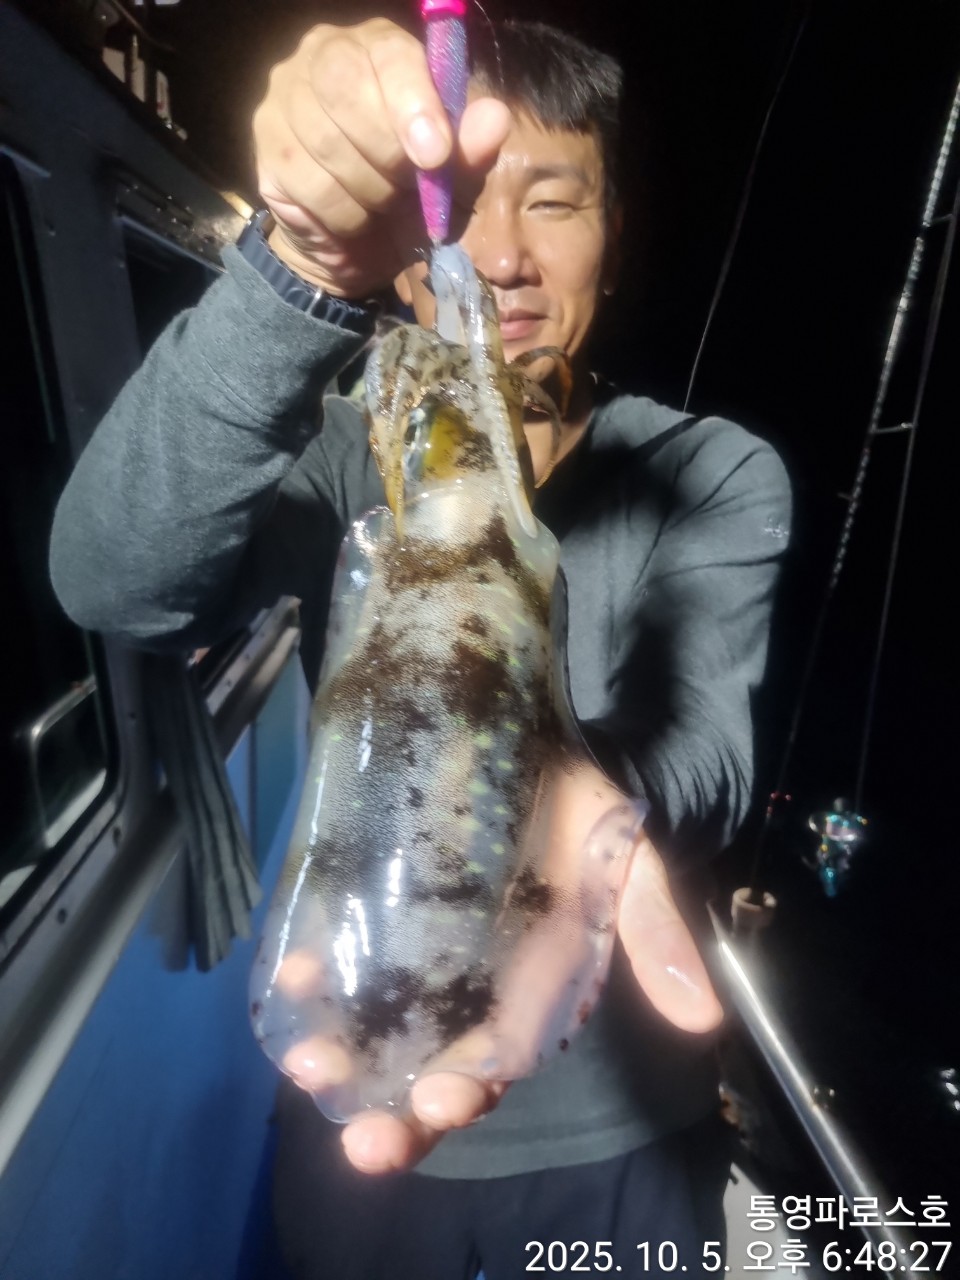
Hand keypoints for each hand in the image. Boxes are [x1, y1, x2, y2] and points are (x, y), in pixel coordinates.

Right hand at [252, 18, 511, 298]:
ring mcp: (286, 101)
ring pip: (330, 144)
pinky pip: (312, 186)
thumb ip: (471, 153)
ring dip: (370, 193)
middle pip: (346, 87)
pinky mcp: (267, 151)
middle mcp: (323, 57)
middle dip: (388, 151)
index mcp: (380, 48)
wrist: (357, 249)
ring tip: (381, 202)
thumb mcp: (452, 185)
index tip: (435, 154)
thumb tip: (496, 119)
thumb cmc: (408, 201)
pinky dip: (345, 216)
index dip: (414, 103)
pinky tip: (353, 216)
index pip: (390, 55)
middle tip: (407, 187)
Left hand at [340, 764, 722, 1174]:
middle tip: (363, 1139)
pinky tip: (293, 976)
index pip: (494, 1066)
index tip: (440, 1098)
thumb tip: (703, 1018)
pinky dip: (312, 975)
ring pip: (371, 1027)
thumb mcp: (628, 868)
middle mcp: (462, 989)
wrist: (527, 734)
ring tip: (310, 1062)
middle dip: (393, 1113)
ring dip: (341, 1055)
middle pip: (422, 1068)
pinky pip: (337, 956)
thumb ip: (656, 936)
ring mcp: (410, 951)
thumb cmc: (581, 810)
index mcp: (526, 997)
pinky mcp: (372, 909)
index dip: (466, 1092)